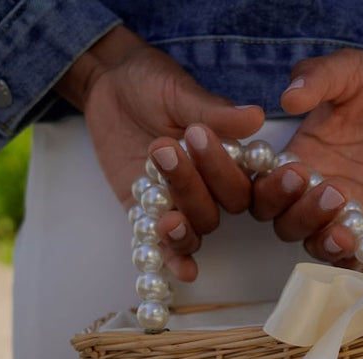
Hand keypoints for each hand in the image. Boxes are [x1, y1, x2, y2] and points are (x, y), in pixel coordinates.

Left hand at [56, 26, 264, 279]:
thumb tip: (255, 117)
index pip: (246, 176)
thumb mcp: (179, 91)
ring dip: (185, 227)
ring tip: (170, 220)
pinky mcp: (145, 212)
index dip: (246, 176)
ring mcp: (179, 202)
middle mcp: (209, 185)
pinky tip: (185, 272)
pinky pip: (163, 244)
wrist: (107, 85)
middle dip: (197, 185)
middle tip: (166, 148)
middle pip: (220, 207)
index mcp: (228, 157)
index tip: (228, 151)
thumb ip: (213, 111)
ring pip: (196, 226)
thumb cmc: (151, 82)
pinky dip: (173, 259)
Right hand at [250, 47, 362, 265]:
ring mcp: (334, 213)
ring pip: (309, 240)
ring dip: (321, 237)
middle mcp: (306, 190)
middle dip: (297, 210)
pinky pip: (348, 257)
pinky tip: (361, 250)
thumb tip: (290, 94)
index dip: (267, 186)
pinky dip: (349, 261)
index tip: (292, 169)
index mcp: (294, 155)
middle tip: (330, 188)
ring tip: (345, 222)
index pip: (259, 182)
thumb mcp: (350, 69)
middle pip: (280, 218)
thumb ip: (319, 77)